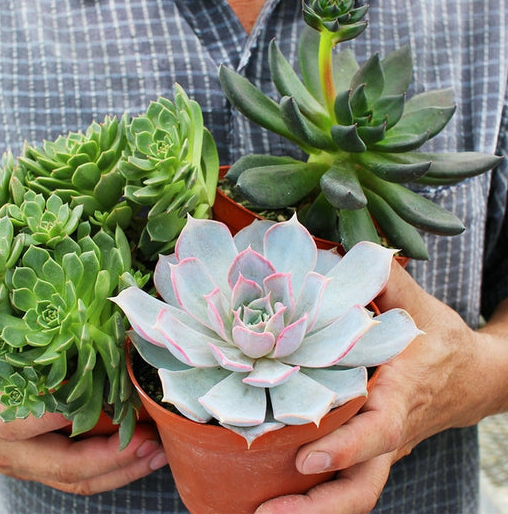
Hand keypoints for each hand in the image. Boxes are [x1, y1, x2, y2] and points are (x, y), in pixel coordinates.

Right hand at [0, 331, 166, 494]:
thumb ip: (30, 331)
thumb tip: (83, 305)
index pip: (41, 418)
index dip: (82, 411)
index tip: (118, 395)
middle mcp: (12, 449)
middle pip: (68, 466)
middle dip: (116, 458)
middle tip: (153, 440)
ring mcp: (26, 465)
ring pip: (76, 480)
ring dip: (122, 471)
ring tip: (159, 453)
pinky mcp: (38, 469)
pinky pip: (75, 478)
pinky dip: (111, 470)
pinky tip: (139, 454)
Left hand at [255, 260, 507, 513]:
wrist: (472, 378)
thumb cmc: (441, 342)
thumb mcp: (417, 305)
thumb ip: (382, 279)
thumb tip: (343, 252)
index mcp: (401, 396)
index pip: (377, 430)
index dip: (345, 448)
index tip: (306, 459)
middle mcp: (388, 432)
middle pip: (361, 487)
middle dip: (315, 509)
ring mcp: (378, 448)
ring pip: (350, 494)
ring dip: (306, 513)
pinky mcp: (367, 450)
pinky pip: (342, 482)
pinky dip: (310, 498)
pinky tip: (268, 496)